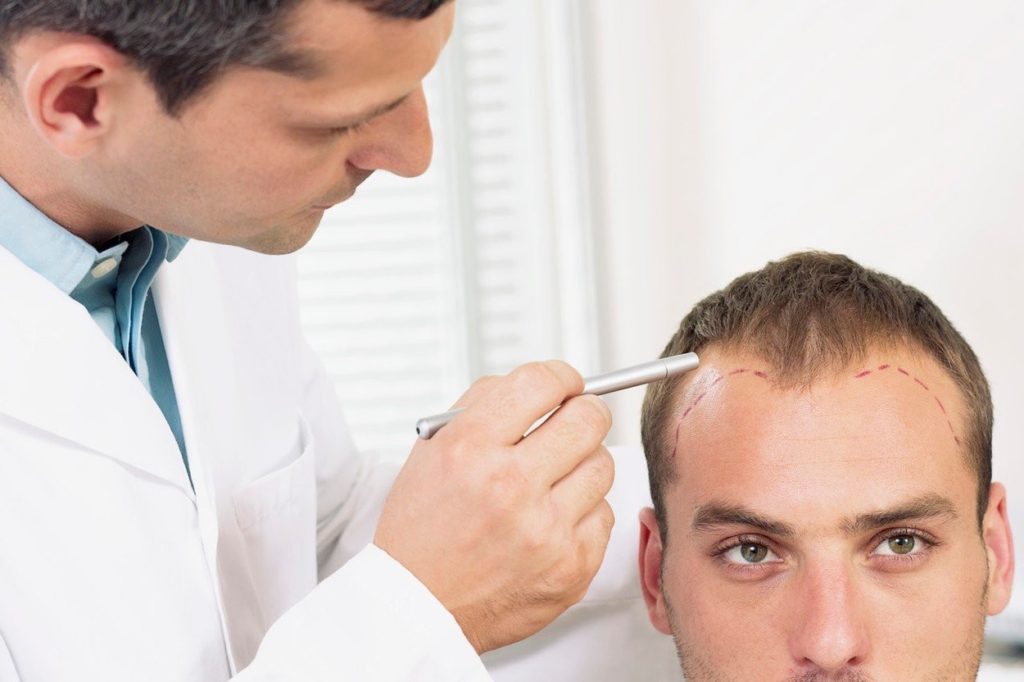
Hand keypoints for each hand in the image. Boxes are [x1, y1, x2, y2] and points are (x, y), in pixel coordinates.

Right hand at [374, 360, 614, 652]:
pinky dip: (582, 512)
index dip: (562, 378)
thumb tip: (546, 384)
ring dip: (582, 464)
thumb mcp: (432, 450)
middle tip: (573, 421)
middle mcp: (510, 486)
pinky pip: (604, 513)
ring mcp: (545, 530)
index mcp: (470, 447)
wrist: (419, 608)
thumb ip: (485, 404)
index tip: (565, 385)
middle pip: (588, 419)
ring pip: (603, 464)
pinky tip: (550, 520)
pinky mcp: (572, 567)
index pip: (542, 383)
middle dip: (583, 413)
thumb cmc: (423, 529)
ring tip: (552, 480)